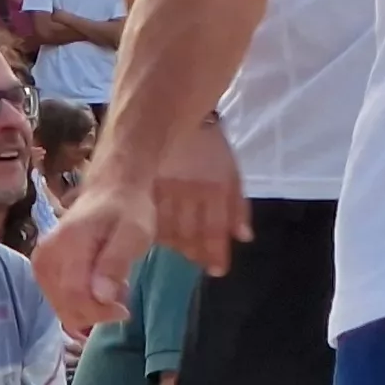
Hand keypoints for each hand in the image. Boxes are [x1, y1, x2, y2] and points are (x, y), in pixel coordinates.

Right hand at [32, 172, 152, 331]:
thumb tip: (101, 296)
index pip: (74, 294)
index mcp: (68, 243)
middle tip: (122, 296)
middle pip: (64, 305)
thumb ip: (116, 262)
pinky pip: (58, 299)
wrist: (111, 189)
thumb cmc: (127, 210)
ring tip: (113, 287)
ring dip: (89, 308)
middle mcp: (46, 255)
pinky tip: (98, 288)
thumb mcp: (135, 233)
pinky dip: (80, 302)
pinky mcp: (43, 268)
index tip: (124, 311)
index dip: (98, 311)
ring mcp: (41, 262)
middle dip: (96, 312)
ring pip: (60, 307)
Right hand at [149, 116, 251, 273]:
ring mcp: (161, 190)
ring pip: (166, 229)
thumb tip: (244, 238)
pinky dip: (155, 232)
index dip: (216, 252)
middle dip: (195, 252)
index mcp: (211, 186)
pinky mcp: (141, 189)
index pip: (214, 229)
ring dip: (176, 245)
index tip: (218, 270)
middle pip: (189, 233)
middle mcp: (186, 191)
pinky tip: (160, 239)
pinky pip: (146, 218)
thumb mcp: (230, 170)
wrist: (171, 113)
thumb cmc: (208, 145)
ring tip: (182, 253)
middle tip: (199, 264)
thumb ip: (237, 205)